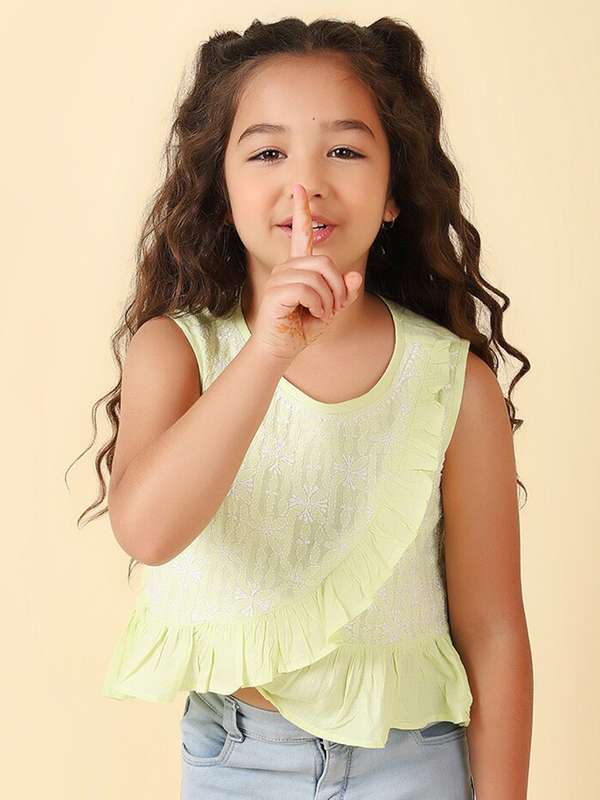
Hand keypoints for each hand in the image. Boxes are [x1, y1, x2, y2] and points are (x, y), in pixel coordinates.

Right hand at [249, 183, 362, 362]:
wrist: (280, 349)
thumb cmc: (302, 328)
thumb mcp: (331, 309)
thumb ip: (344, 292)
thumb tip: (355, 276)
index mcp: (298, 267)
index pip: (301, 234)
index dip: (301, 210)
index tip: (298, 188)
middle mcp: (287, 267)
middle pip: (325, 262)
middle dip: (338, 288)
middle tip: (334, 308)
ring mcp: (280, 278)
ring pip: (318, 277)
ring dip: (329, 300)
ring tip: (322, 314)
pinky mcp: (277, 291)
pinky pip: (309, 290)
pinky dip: (319, 305)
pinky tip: (313, 315)